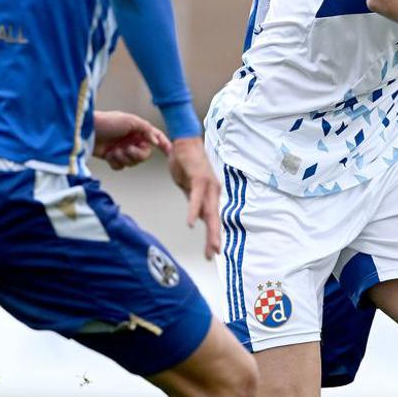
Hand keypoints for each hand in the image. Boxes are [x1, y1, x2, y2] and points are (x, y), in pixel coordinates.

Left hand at [93, 109, 169, 169]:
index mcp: (139, 130)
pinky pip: (120, 167)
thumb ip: (146, 130)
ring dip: (123, 158)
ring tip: (114, 151)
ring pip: (132, 162)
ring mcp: (123, 149)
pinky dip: (115, 162)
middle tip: (127, 149)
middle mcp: (132, 140)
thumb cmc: (107, 121)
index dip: (164, 144)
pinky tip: (109, 155)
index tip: (170, 151)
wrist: (87, 130)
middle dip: (136, 155)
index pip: (156, 138)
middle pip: (144, 155)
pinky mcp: (113, 157)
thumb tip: (156, 141)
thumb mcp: (130, 121)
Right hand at [167, 136, 221, 259]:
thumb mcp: (188, 187)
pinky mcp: (199, 179)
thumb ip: (193, 201)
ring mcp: (207, 186)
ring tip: (211, 246)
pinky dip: (193, 211)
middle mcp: (212, 192)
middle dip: (214, 238)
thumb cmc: (186, 163)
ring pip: (209, 212)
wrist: (184, 142)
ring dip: (211, 230)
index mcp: (210, 195)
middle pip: (214, 219)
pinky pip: (196, 198)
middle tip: (213, 254)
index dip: (212, 236)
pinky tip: (190, 223)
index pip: (211, 220)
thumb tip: (195, 216)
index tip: (211, 252)